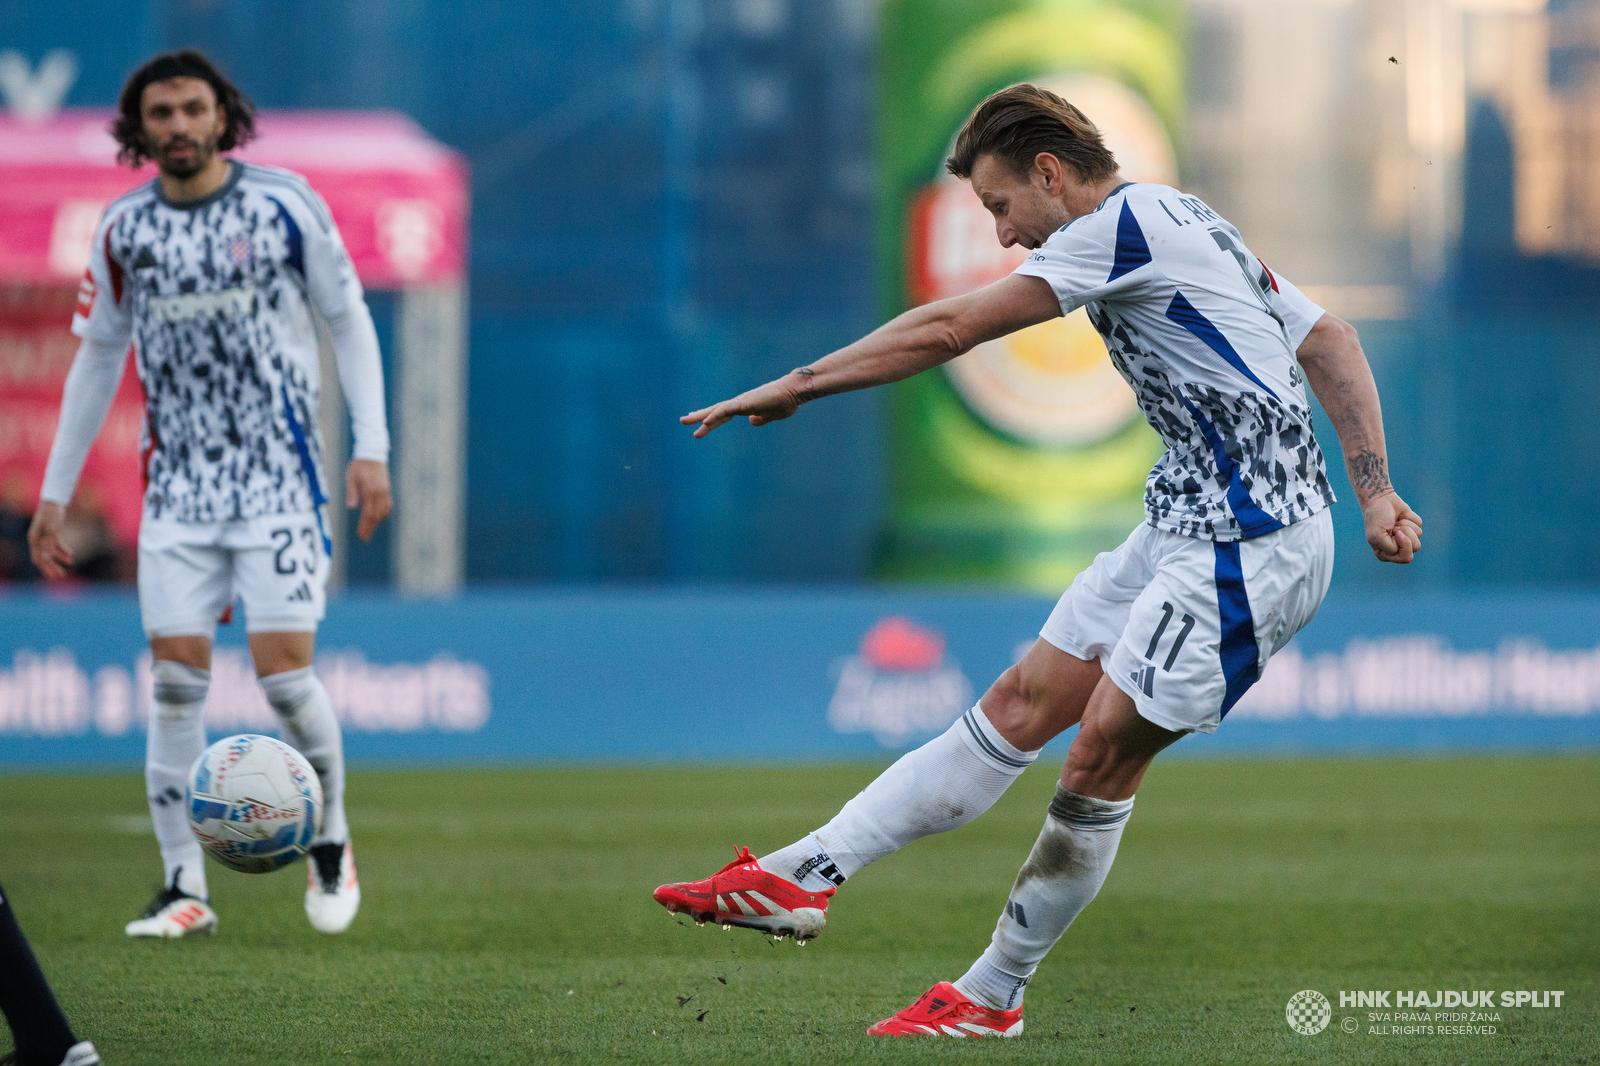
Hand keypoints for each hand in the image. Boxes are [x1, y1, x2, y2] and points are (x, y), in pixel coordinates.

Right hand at [26, 501, 73, 578]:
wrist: (54, 502)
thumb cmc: (51, 515)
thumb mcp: (51, 530)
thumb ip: (47, 545)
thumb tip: (44, 558)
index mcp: (34, 540)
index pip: (38, 559)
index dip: (46, 569)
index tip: (54, 576)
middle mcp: (37, 540)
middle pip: (44, 557)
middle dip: (53, 567)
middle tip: (62, 576)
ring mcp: (44, 537)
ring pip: (51, 552)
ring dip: (60, 559)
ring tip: (70, 564)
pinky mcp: (51, 533)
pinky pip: (56, 545)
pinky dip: (63, 550)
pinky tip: (71, 555)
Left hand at [346, 459, 391, 541]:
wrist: (372, 453)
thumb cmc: (359, 465)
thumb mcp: (350, 477)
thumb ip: (351, 493)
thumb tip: (351, 507)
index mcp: (370, 491)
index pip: (367, 514)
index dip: (364, 526)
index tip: (360, 535)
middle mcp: (379, 493)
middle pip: (376, 516)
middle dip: (370, 528)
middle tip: (364, 538)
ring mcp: (385, 491)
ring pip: (383, 512)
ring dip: (376, 523)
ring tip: (370, 530)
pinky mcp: (387, 489)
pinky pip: (387, 505)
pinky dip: (383, 514)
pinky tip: (378, 518)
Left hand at [680, 373, 809, 438]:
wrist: (794, 391)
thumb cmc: (786, 401)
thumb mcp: (772, 415)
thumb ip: (762, 418)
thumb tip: (752, 422)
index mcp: (746, 406)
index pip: (724, 412)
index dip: (712, 417)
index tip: (700, 421)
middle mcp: (740, 402)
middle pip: (715, 410)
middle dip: (699, 415)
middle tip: (683, 419)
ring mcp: (741, 402)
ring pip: (717, 410)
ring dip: (701, 417)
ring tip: (686, 421)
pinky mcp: (745, 403)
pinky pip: (726, 410)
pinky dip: (714, 415)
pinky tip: (704, 421)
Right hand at [1362, 490, 1420, 563]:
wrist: (1380, 499)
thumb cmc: (1376, 518)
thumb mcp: (1377, 536)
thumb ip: (1391, 548)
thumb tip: (1408, 543)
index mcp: (1385, 554)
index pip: (1404, 558)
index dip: (1402, 545)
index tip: (1393, 533)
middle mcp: (1396, 548)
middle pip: (1414, 549)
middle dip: (1406, 535)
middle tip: (1395, 527)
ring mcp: (1405, 538)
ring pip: (1418, 537)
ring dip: (1407, 526)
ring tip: (1396, 522)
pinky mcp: (1412, 528)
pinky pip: (1419, 527)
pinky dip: (1410, 519)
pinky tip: (1400, 516)